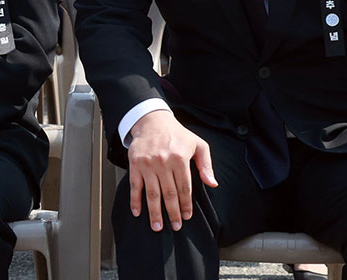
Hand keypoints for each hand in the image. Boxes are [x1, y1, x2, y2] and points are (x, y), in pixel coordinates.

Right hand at [126, 110, 216, 231]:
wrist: (152, 121)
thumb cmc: (177, 134)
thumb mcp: (198, 145)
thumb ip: (206, 165)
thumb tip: (212, 184)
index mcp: (180, 159)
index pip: (184, 188)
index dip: (186, 204)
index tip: (187, 216)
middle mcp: (163, 162)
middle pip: (168, 194)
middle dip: (172, 213)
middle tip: (176, 227)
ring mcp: (147, 164)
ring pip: (152, 193)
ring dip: (154, 212)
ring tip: (157, 227)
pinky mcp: (135, 164)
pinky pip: (134, 185)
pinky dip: (135, 200)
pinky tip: (137, 212)